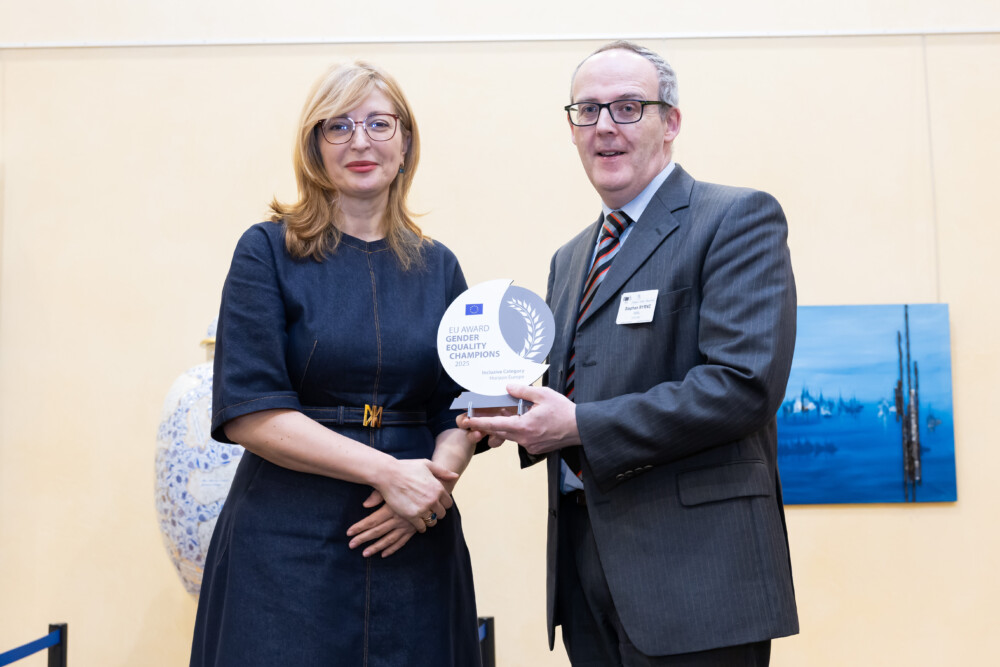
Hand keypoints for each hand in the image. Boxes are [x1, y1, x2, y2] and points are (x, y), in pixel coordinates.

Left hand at [347, 490, 417, 557]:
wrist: (433, 490)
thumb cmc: (410, 484)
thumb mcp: (394, 486)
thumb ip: (378, 495)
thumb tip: (365, 504)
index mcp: (392, 508)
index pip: (372, 520)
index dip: (360, 527)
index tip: (348, 533)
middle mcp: (398, 518)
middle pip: (378, 531)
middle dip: (363, 539)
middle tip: (351, 545)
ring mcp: (407, 526)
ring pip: (389, 539)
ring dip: (376, 547)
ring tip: (365, 554)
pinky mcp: (414, 530)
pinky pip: (402, 542)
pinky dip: (392, 549)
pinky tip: (383, 554)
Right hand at [374, 458, 455, 531]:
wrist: (388, 474)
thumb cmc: (406, 467)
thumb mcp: (427, 465)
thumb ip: (442, 472)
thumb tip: (456, 476)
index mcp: (438, 488)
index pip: (448, 503)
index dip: (442, 504)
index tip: (436, 504)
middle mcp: (432, 499)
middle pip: (442, 514)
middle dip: (436, 513)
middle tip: (429, 512)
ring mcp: (422, 508)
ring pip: (432, 521)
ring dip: (428, 520)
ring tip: (423, 518)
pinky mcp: (412, 515)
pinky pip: (421, 527)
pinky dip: (420, 527)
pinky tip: (417, 523)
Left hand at [462, 384, 579, 455]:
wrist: (580, 428)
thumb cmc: (564, 411)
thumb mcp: (543, 394)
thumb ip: (523, 391)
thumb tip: (508, 387)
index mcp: (523, 426)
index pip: (495, 424)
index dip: (479, 422)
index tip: (468, 420)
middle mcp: (524, 438)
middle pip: (498, 432)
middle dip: (486, 425)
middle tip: (474, 418)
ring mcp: (529, 445)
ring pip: (508, 436)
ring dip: (502, 427)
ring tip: (498, 417)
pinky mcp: (535, 448)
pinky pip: (519, 439)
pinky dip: (515, 430)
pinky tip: (520, 421)